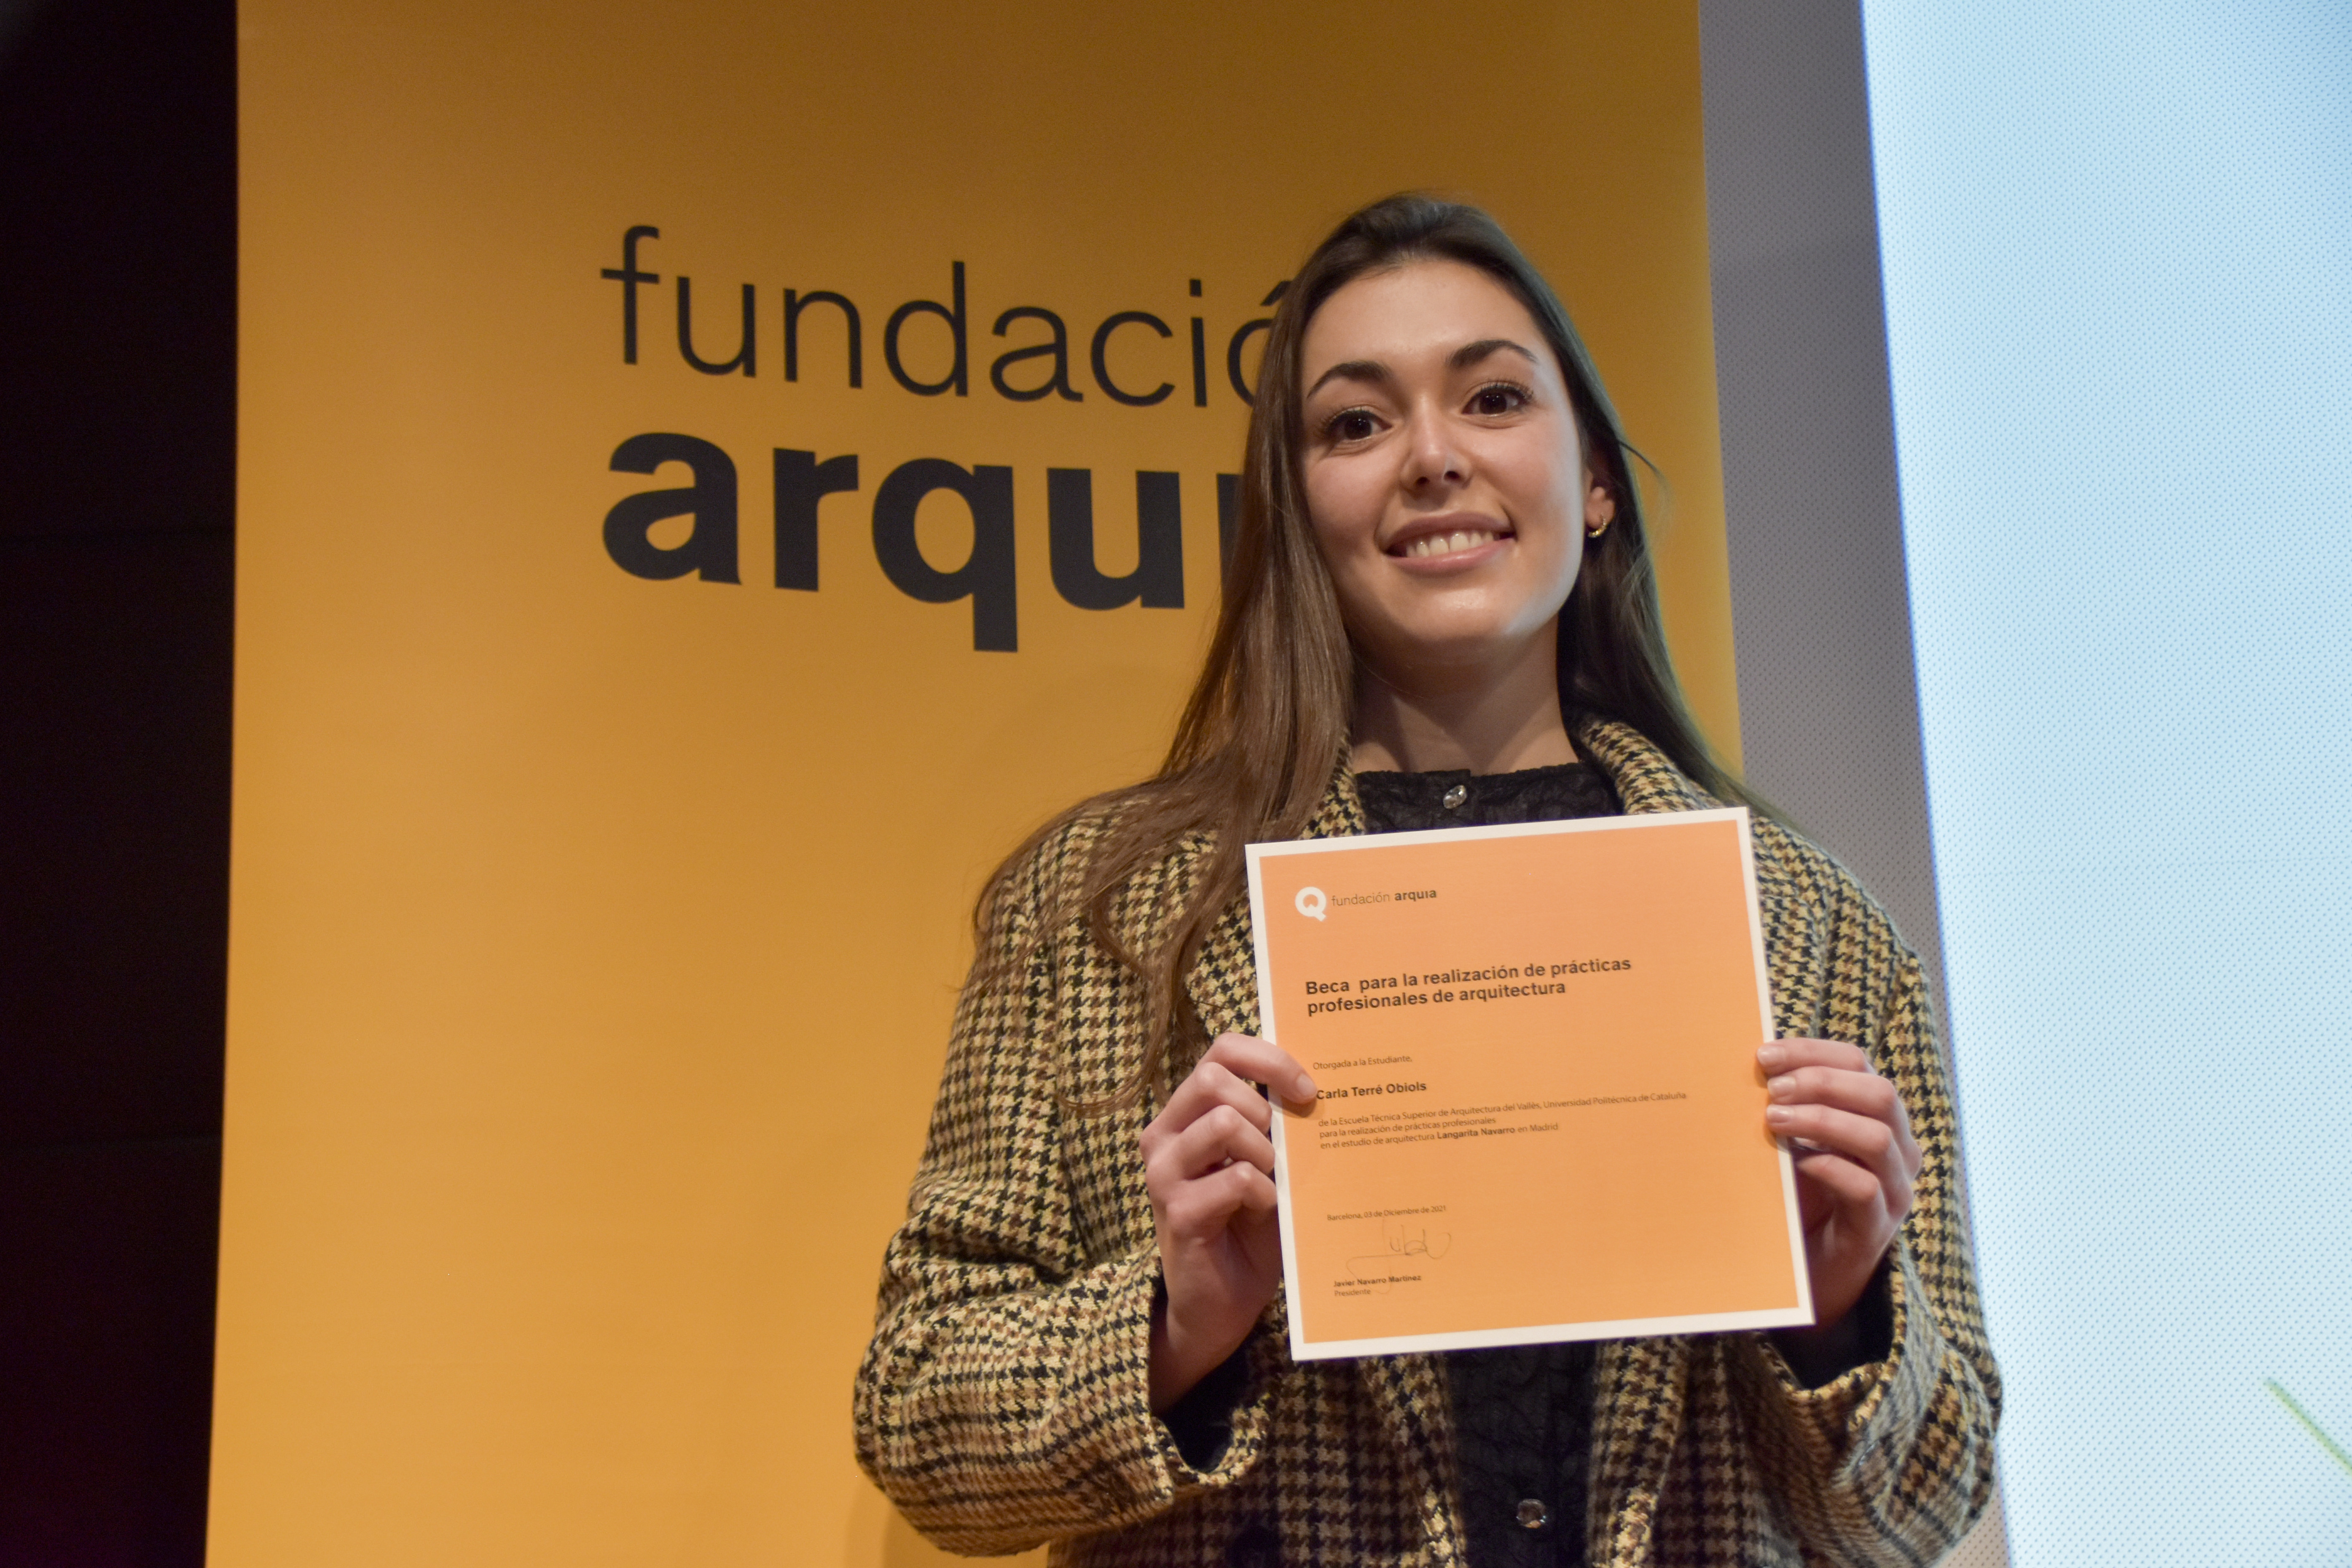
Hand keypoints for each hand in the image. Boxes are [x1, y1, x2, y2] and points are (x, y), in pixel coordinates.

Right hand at [1140, 1033, 1316, 1411]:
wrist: (1221, 1304)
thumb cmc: (1250, 1228)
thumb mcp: (1267, 1164)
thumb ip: (1278, 1124)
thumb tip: (1322, 1085)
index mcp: (1188, 1114)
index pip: (1221, 1051)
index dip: (1269, 1059)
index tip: (1309, 1089)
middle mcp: (1165, 1135)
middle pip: (1213, 1077)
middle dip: (1264, 1105)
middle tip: (1285, 1144)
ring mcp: (1165, 1173)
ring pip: (1221, 1121)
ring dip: (1265, 1150)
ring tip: (1274, 1179)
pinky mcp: (1177, 1212)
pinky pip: (1234, 1178)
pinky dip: (1263, 1191)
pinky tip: (1267, 1209)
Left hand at [1759, 1037, 1921, 1328]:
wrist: (1809, 1268)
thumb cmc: (1801, 1195)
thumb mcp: (1794, 1142)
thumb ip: (1785, 1105)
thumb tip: (1746, 1065)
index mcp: (1877, 1117)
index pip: (1859, 1064)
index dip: (1813, 1052)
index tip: (1764, 1054)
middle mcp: (1897, 1149)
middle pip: (1879, 1093)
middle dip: (1820, 1082)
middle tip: (1771, 1090)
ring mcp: (1893, 1189)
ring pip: (1877, 1137)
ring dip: (1822, 1120)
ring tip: (1773, 1119)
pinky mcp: (1877, 1227)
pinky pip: (1865, 1189)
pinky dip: (1830, 1168)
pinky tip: (1798, 1163)